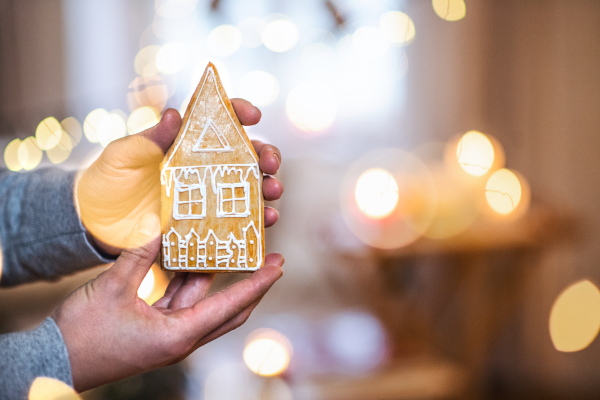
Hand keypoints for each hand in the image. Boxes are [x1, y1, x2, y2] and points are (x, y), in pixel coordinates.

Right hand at [52, 213, 283, 391]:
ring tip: (232, 248)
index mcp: (178, 336)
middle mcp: (181, 338)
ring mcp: (169, 334)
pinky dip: (189, 280)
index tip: (279, 266)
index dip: (256, 284)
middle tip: (271, 260)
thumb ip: (139, 255)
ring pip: (204, 302)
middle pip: (228, 309)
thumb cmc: (83, 334)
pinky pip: (181, 301)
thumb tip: (158, 226)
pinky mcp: (156, 329)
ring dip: (217, 277)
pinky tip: (193, 257)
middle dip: (251, 285)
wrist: (52, 361)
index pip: (230, 306)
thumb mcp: (113, 288)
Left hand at [77, 100, 282, 255]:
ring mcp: (208, 194)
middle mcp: (204, 165)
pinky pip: (238, 218)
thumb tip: (172, 114)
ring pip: (250, 186)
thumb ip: (148, 138)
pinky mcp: (207, 222)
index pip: (219, 119)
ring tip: (273, 194)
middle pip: (247, 154)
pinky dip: (257, 218)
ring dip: (268, 187)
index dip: (240, 112)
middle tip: (270, 164)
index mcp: (186, 141)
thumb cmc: (108, 180)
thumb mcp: (123, 155)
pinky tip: (265, 221)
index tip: (253, 115)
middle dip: (266, 155)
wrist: (97, 224)